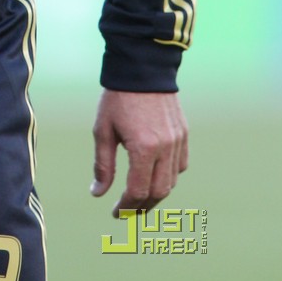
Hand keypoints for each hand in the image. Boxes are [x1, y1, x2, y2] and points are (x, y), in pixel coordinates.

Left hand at [91, 89, 187, 216]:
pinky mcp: (184, 134)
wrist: (142, 67)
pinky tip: (154, 175)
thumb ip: (103, 165)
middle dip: (142, 207)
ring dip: (156, 193)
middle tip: (127, 212)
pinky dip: (169, 176)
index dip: (126, 207)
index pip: (137, 191)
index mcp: (143, 148)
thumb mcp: (103, 130)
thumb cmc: (117, 98)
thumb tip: (98, 194)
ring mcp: (178, 141)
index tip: (115, 213)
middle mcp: (165, 148)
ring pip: (171, 181)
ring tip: (139, 198)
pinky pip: (180, 165)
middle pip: (158, 192)